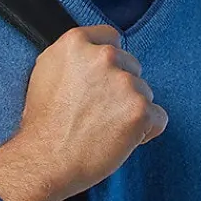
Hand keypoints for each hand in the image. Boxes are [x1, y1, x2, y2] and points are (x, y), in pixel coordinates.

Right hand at [0, 25, 167, 200]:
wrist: (44, 161)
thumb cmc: (42, 126)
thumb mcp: (45, 73)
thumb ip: (73, 58)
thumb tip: (91, 55)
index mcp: (77, 43)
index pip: (112, 39)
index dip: (110, 65)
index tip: (102, 83)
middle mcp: (104, 56)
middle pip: (131, 67)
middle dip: (121, 90)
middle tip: (98, 114)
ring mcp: (125, 83)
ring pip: (145, 93)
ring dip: (131, 111)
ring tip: (105, 130)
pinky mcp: (140, 110)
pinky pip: (158, 118)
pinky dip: (146, 131)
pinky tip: (122, 141)